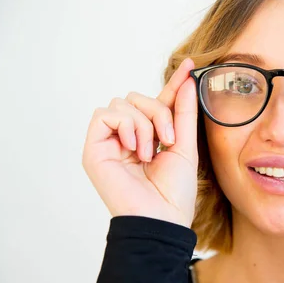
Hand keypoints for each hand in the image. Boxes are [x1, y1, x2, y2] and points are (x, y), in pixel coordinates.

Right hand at [82, 58, 198, 227]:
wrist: (161, 218)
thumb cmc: (173, 191)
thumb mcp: (184, 145)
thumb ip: (183, 112)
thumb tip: (188, 79)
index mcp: (150, 137)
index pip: (159, 102)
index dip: (174, 83)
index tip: (189, 64)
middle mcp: (128, 137)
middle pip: (139, 98)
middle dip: (158, 112)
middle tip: (167, 141)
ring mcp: (110, 142)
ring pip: (123, 103)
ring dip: (143, 123)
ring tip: (149, 153)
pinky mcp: (94, 147)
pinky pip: (105, 114)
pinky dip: (125, 126)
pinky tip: (135, 148)